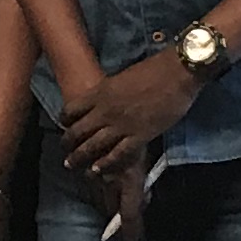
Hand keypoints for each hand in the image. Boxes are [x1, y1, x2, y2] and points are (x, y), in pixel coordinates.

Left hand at [60, 49, 199, 180]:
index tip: (64, 126)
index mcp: (100, 92)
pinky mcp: (139, 136)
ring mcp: (121, 125)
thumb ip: (110, 92)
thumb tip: (104, 100)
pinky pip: (117, 154)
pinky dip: (105, 164)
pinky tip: (97, 171)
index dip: (65, 120)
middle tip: (65, 153)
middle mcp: (105, 110)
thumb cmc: (153, 69)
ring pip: (92, 146)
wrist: (176, 72)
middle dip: (68, 144)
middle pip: (77, 131)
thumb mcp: (121, 78)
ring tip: (72, 166)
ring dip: (80, 158)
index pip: (72, 109)